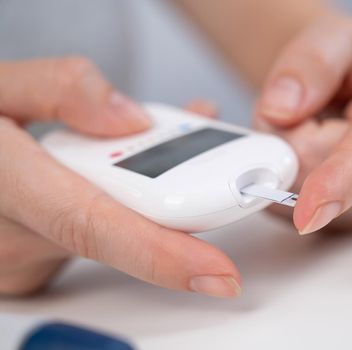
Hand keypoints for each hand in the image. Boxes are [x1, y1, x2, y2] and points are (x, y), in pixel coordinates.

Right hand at [0, 58, 239, 296]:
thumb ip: (62, 89)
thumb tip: (134, 119)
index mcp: (3, 184)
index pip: (91, 226)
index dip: (160, 254)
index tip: (219, 273)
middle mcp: (17, 235)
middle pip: (126, 230)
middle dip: (184, 203)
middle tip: (226, 163)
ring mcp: (30, 254)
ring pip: (124, 230)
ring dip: (163, 194)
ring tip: (189, 144)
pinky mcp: (42, 258)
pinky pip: (111, 232)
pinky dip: (141, 201)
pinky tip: (157, 169)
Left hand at [255, 14, 351, 233]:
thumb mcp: (335, 35)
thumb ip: (310, 63)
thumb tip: (280, 110)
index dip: (340, 179)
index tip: (310, 210)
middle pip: (320, 172)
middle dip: (288, 139)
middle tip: (299, 109)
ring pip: (305, 196)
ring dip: (289, 161)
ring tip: (315, 129)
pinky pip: (300, 213)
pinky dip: (292, 185)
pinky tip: (315, 158)